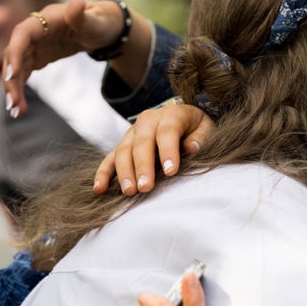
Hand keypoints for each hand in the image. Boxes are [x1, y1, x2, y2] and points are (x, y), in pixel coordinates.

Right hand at [2, 0, 130, 116]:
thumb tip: (79, 0)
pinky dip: (19, 88)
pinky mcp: (36, 56)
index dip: (15, 54)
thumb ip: (83, 15)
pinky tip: (20, 107)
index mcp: (43, 20)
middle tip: (13, 104)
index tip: (12, 75)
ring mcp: (33, 45)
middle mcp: (33, 32)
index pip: (22, 36)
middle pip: (14, 55)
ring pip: (16, 67)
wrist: (99, 27)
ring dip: (13, 88)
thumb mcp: (94, 21)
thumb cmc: (98, 21)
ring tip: (16, 111)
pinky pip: (23, 73)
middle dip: (11, 79)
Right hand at [93, 104, 215, 194]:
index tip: (170, 172)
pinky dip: (103, 173)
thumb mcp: (206, 128)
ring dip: (124, 172)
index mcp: (171, 114)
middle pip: (142, 142)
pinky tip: (99, 189)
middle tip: (146, 187)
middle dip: (143, 166)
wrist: (184, 119)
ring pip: (123, 150)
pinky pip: (110, 158)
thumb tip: (190, 147)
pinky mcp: (123, 145)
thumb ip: (200, 137)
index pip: (167, 131)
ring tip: (129, 191)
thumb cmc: (197, 128)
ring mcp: (132, 133)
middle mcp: (148, 121)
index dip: (168, 151)